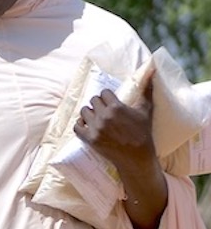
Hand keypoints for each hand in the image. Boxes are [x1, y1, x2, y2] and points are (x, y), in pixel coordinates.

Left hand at [74, 75, 165, 228]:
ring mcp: (95, 128)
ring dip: (88, 113)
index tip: (111, 101)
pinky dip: (79, 125)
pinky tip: (86, 126)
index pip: (104, 92)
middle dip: (98, 104)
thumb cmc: (143, 133)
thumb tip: (152, 70)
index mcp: (116, 107)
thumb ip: (147, 90)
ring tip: (95, 117)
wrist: (136, 158)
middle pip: (93, 100)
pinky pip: (76, 127)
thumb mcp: (146, 110)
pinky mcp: (90, 139)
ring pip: (83, 112)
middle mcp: (104, 116)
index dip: (107, 96)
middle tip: (103, 110)